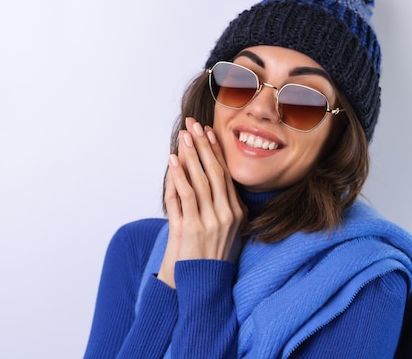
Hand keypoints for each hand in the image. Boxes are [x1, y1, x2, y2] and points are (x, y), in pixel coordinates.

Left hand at [157, 117, 245, 287]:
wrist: (202, 286)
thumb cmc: (208, 257)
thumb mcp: (223, 230)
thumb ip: (218, 207)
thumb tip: (206, 181)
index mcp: (238, 212)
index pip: (226, 174)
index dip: (216, 151)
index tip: (208, 132)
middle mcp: (229, 214)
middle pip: (216, 171)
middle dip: (204, 145)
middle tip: (195, 124)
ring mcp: (214, 221)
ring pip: (202, 179)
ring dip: (191, 155)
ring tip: (184, 136)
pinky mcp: (196, 228)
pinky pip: (187, 195)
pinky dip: (180, 176)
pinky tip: (173, 161)